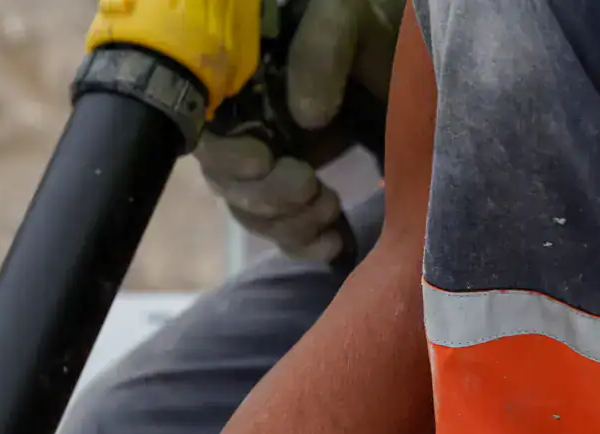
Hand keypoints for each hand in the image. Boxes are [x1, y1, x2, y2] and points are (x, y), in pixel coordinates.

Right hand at [194, 0, 400, 262]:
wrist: (392, 58)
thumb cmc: (360, 30)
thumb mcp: (341, 20)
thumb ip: (320, 52)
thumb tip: (307, 116)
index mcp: (234, 84)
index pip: (207, 132)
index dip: (225, 156)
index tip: (260, 162)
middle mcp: (238, 128)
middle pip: (226, 183)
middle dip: (268, 197)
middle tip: (311, 186)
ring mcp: (262, 165)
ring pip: (252, 215)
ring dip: (290, 224)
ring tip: (330, 207)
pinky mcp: (290, 195)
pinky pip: (282, 233)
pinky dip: (304, 244)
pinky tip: (332, 244)